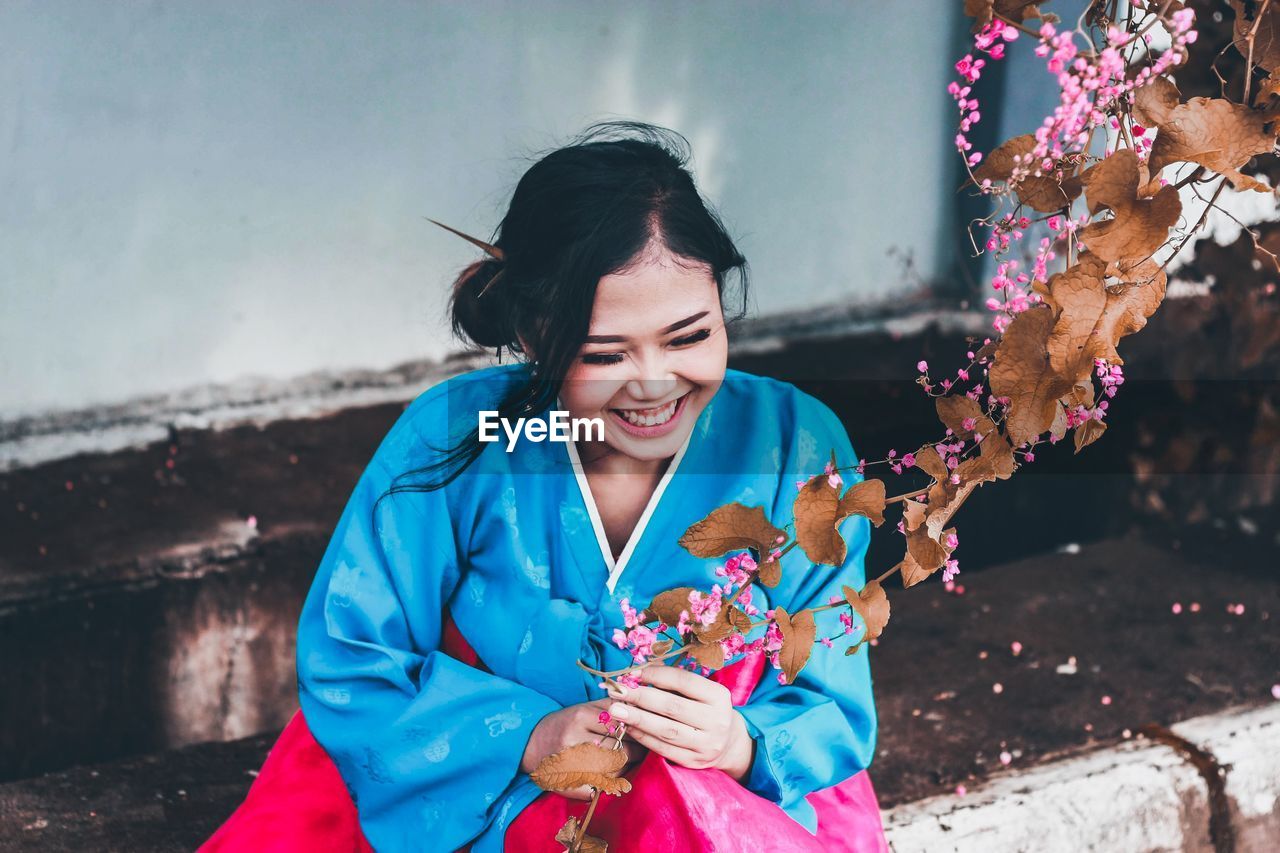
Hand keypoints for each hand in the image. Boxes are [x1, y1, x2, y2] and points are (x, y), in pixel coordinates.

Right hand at [521, 698, 647, 800]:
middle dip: (636, 750)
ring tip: (628, 760)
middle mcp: (574, 740)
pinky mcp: (570, 785)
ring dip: (627, 766)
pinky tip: (613, 774)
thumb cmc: (566, 723)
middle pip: (620, 749)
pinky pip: (603, 786)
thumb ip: (612, 706)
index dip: (637, 730)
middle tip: (642, 749)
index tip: (644, 732)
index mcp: (579, 717)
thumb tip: (641, 706)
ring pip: (615, 769)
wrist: (531, 744)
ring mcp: (571, 765)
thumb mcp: (584, 707)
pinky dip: (613, 781)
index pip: (621, 725)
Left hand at [604, 664, 754, 780]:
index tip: (632, 673)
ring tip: (616, 710)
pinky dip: (643, 737)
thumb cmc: (706, 709)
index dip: (656, 675)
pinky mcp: (693, 761)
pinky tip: (628, 727)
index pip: (684, 681)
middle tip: (616, 691)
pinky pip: (664, 749)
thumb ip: (674, 683)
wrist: (728, 744)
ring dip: (638, 718)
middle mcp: (716, 721)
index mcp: (719, 696)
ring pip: (666, 730)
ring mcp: (706, 744)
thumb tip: (637, 673)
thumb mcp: (701, 692)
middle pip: (672, 707)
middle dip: (640, 697)